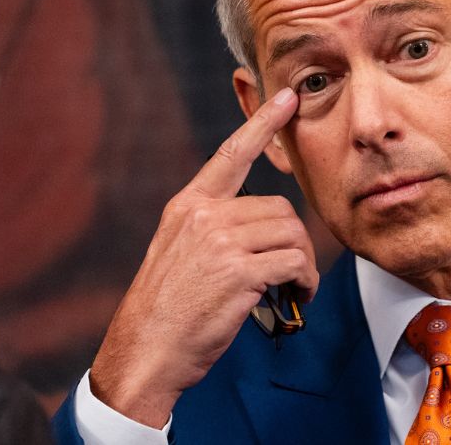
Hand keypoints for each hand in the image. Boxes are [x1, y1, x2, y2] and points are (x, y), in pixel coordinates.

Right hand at [89, 87, 314, 427]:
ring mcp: (219, 242)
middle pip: (280, 208)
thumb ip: (212, 228)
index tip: (287, 98)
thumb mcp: (179, 252)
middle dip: (295, 241)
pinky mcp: (238, 272)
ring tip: (295, 287)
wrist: (145, 351)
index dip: (262, 123)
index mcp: (188, 206)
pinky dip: (305, 282)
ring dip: (303, 264)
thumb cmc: (168, 309)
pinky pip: (294, 263)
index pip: (230, 154)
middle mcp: (203, 216)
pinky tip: (296, 298)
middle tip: (294, 271)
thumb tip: (262, 222)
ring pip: (291, 234)